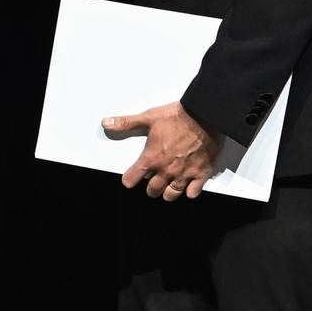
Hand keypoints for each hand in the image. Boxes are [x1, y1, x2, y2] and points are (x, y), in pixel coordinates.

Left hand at [104, 100, 219, 199]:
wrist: (205, 115)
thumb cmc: (178, 116)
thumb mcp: (149, 117)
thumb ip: (127, 123)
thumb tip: (106, 123)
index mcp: (152, 158)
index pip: (131, 179)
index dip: (129, 178)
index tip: (131, 177)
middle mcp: (166, 170)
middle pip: (152, 191)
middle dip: (150, 187)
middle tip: (152, 180)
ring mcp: (184, 174)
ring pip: (171, 195)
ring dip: (167, 192)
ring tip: (168, 184)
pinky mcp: (201, 174)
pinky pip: (192, 193)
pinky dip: (189, 191)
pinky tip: (187, 185)